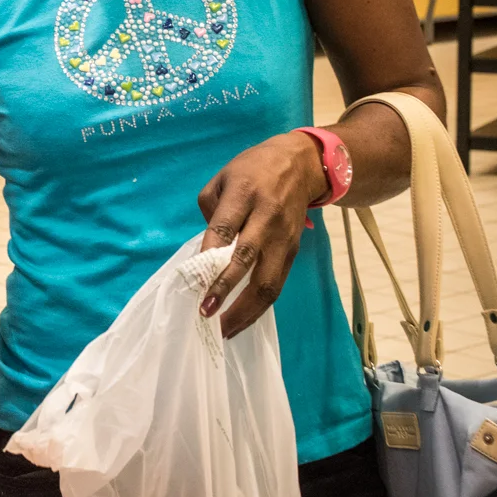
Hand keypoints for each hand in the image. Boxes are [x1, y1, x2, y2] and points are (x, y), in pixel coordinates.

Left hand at [196, 131, 326, 336]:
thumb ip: (209, 211)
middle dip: (225, 289)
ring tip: (224, 330)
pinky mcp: (294, 252)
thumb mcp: (222, 178)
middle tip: (206, 313)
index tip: (194, 283)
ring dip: (245, 310)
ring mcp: (283, 238)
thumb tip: (205, 250)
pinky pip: (277, 284)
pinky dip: (259, 306)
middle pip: (247, 259)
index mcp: (244, 195)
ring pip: (268, 281)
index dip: (209, 258)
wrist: (302, 165)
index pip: (224, 229)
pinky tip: (242, 320)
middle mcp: (266, 218)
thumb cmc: (252, 170)